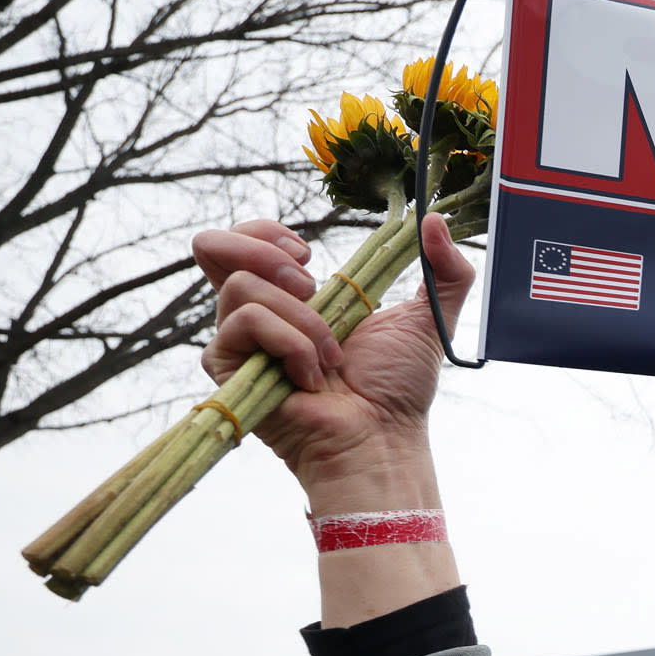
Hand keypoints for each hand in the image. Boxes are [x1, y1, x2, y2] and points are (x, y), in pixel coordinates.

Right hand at [191, 215, 474, 498]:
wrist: (383, 435)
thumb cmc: (398, 388)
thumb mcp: (430, 318)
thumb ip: (445, 270)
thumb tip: (437, 220)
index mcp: (292, 297)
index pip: (244, 240)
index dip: (266, 233)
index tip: (307, 256)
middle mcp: (257, 314)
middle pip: (209, 247)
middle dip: (259, 250)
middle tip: (309, 284)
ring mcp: (238, 342)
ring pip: (241, 288)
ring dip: (303, 319)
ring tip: (331, 355)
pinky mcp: (227, 369)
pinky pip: (246, 324)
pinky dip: (292, 344)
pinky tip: (312, 376)